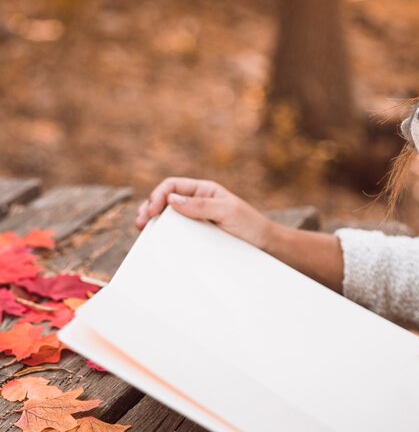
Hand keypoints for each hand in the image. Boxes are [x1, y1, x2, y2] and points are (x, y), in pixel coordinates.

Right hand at [135, 177, 275, 249]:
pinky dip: (164, 233)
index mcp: (204, 190)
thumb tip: (172, 200)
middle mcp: (198, 202)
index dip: (159, 195)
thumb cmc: (251, 225)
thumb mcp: (228, 211)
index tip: (152, 210)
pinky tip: (157, 238)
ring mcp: (196, 219)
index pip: (173, 186)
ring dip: (153, 220)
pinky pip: (177, 231)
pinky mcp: (198, 235)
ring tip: (142, 228)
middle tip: (140, 222)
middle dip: (149, 207)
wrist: (265, 245)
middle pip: (165, 199)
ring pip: (168, 216)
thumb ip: (201, 205)